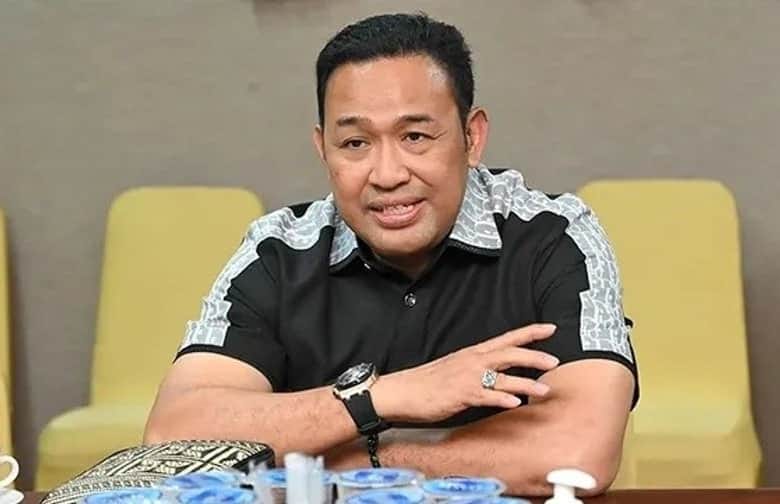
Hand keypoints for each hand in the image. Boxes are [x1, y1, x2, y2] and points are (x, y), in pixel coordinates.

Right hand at [372, 323, 558, 422]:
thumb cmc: (428, 382)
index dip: (530, 332)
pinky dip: (501, 399)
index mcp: (473, 353)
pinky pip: (485, 397)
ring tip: (545, 390)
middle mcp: (473, 361)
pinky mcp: (460, 395)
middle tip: (555, 361)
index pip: (507, 338)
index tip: (551, 328)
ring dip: (526, 383)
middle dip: (534, 356)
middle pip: (509, 354)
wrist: (402, 391)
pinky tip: (515, 404)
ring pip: (502, 377)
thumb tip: (499, 374)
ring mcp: (467, 378)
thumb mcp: (456, 368)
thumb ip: (479, 369)